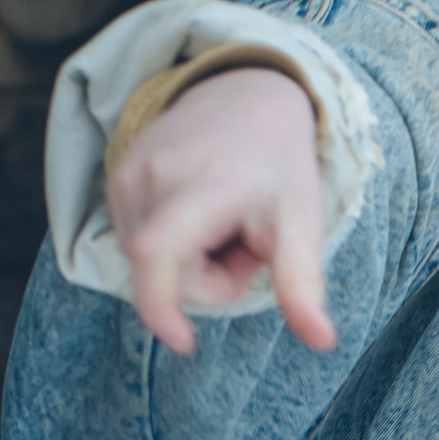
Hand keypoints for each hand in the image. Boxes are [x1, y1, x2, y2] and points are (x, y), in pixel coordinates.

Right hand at [105, 68, 336, 357]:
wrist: (246, 97)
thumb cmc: (279, 166)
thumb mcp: (302, 222)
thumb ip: (302, 284)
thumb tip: (323, 342)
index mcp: (206, 183)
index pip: (157, 253)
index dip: (160, 306)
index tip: (183, 342)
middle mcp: (156, 174)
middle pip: (167, 275)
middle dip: (210, 280)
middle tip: (245, 243)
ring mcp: (128, 175)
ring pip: (149, 264)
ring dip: (189, 263)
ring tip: (220, 221)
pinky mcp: (115, 179)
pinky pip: (137, 242)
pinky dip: (170, 244)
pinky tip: (196, 212)